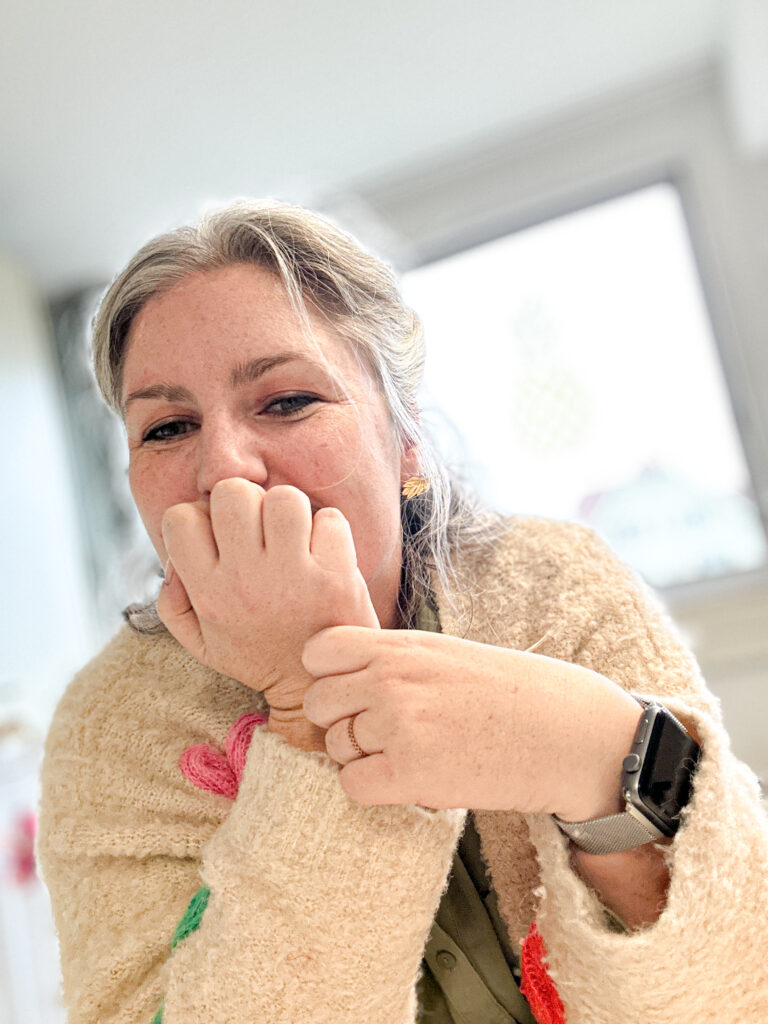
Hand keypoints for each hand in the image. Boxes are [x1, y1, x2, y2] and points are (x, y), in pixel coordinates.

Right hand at [157, 479, 378, 719]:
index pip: (181, 517)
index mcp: (209, 591)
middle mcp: (247, 578)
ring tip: (294, 538)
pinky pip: (329, 518)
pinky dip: (329, 529)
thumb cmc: (258, 655)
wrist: (317, 689)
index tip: (219, 536)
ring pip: (284, 497)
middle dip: (246, 501)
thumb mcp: (201, 642)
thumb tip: (174, 557)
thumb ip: (173, 600)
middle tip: (260, 529)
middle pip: (234, 492)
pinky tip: (324, 552)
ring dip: (290, 511)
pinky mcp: (336, 575)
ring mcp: (294, 575)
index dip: (199, 516)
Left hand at [302, 627, 641, 815]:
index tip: (354, 690)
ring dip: (360, 756)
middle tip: (381, 731)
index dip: (329, 674)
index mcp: (400, 645)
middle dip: (340, 720)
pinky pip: (352, 784)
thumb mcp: (446, 654)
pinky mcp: (410, 774)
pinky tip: (408, 780)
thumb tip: (346, 683)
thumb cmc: (512, 692)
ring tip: (408, 754)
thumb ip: (394, 661)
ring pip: (334, 747)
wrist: (567, 733)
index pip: (317, 651)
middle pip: (317, 703)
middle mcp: (390, 680)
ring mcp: (398, 726)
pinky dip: (372, 788)